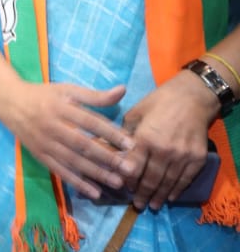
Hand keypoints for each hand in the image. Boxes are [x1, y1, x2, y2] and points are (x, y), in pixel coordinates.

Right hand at [0, 81, 132, 199]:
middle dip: (108, 158)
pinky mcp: (40, 155)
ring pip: (73, 161)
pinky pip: (60, 171)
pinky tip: (94, 192)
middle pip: (83, 144)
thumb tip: (123, 90)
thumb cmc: (43, 95)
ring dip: (96, 173)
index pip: (89, 121)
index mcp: (61, 107)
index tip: (130, 144)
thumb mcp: (67, 90)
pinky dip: (77, 182)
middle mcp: (52, 126)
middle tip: (130, 169)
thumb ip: (95, 95)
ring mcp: (45, 143)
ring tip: (118, 182)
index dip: (110, 133)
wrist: (9, 102)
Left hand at [117, 71, 217, 209]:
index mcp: (145, 138)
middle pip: (151, 178)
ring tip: (151, 205)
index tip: (123, 188)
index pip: (133, 167)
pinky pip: (185, 179)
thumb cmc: (158, 102)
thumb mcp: (135, 113)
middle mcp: (163, 151)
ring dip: (159, 196)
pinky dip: (177, 189)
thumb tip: (107, 146)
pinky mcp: (197, 158)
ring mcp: (182, 156)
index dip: (128, 180)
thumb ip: (124, 133)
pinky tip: (169, 196)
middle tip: (137, 205)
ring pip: (168, 182)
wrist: (192, 98)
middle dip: (142, 194)